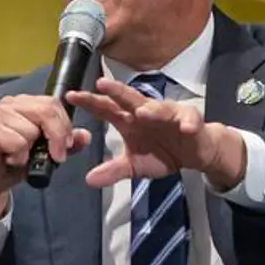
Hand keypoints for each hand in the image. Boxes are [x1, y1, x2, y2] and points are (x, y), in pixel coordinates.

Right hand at [0, 94, 93, 222]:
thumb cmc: (15, 164)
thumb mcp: (48, 154)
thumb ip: (66, 143)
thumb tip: (85, 135)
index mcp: (24, 103)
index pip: (53, 103)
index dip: (64, 125)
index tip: (67, 145)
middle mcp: (9, 103)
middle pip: (46, 111)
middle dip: (57, 137)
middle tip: (56, 157)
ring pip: (32, 130)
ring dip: (32, 151)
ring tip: (20, 156)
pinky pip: (19, 143)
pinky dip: (20, 157)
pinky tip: (10, 160)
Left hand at [66, 78, 245, 189]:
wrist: (194, 152)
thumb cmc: (163, 152)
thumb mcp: (135, 166)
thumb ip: (113, 171)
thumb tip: (89, 180)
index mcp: (129, 120)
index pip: (106, 108)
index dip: (90, 102)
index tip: (71, 96)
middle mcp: (146, 112)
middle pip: (129, 99)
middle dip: (116, 91)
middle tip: (101, 85)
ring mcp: (168, 114)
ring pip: (159, 108)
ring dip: (152, 110)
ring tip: (142, 112)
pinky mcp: (190, 120)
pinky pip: (189, 119)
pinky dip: (188, 122)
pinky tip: (186, 129)